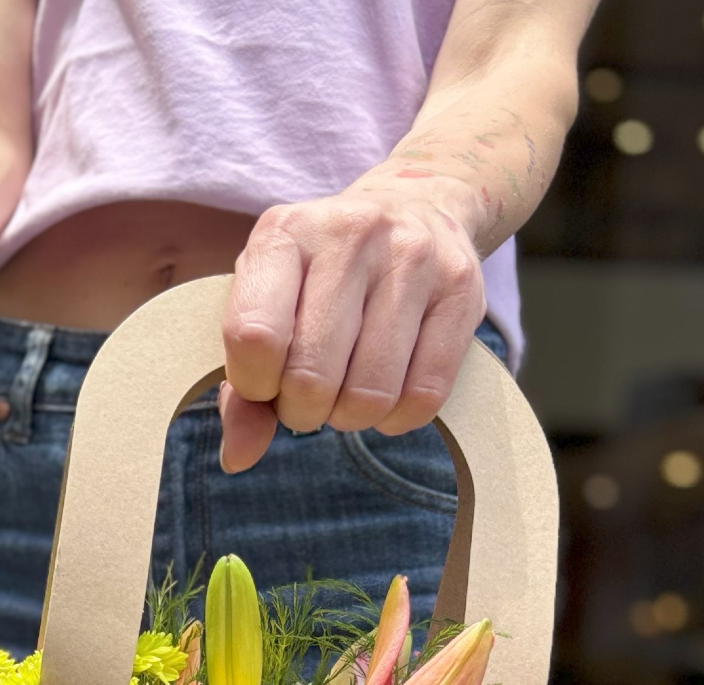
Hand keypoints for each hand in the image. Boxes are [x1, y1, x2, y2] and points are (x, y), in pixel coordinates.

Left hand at [217, 189, 485, 472]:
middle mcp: (351, 234)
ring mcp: (414, 257)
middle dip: (302, 411)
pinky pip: (425, 395)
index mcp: (284, 233)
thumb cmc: (318, 277)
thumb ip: (241, 388)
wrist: (414, 206)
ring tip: (345, 392)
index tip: (263, 383)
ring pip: (370, 393)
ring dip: (349, 418)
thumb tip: (238, 458)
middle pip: (312, 377)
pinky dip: (397, 418)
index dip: (254, 386)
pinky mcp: (464, 290)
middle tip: (307, 397)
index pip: (254, 337)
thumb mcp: (266, 308)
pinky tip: (387, 396)